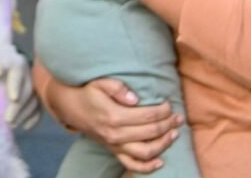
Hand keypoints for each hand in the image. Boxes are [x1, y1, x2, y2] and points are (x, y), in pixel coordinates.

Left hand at [0, 54, 40, 129]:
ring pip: (35, 100)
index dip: (16, 85)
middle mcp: (27, 73)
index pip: (18, 72)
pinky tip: (26, 126)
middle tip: (8, 120)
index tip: (13, 99)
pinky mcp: (34, 97)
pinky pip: (39, 107)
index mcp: (14, 63)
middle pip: (28, 90)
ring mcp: (33, 85)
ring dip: (25, 114)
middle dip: (19, 106)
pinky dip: (34, 118)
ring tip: (12, 124)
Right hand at [46, 75, 182, 174]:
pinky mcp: (114, 152)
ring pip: (145, 152)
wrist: (72, 108)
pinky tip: (160, 161)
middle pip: (150, 133)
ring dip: (164, 144)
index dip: (163, 111)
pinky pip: (132, 165)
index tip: (169, 104)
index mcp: (114, 116)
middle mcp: (116, 134)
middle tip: (178, 117)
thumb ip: (118, 88)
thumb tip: (136, 98)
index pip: (147, 116)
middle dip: (168, 125)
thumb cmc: (89, 93)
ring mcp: (115, 145)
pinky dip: (148, 167)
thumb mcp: (100, 83)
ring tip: (174, 134)